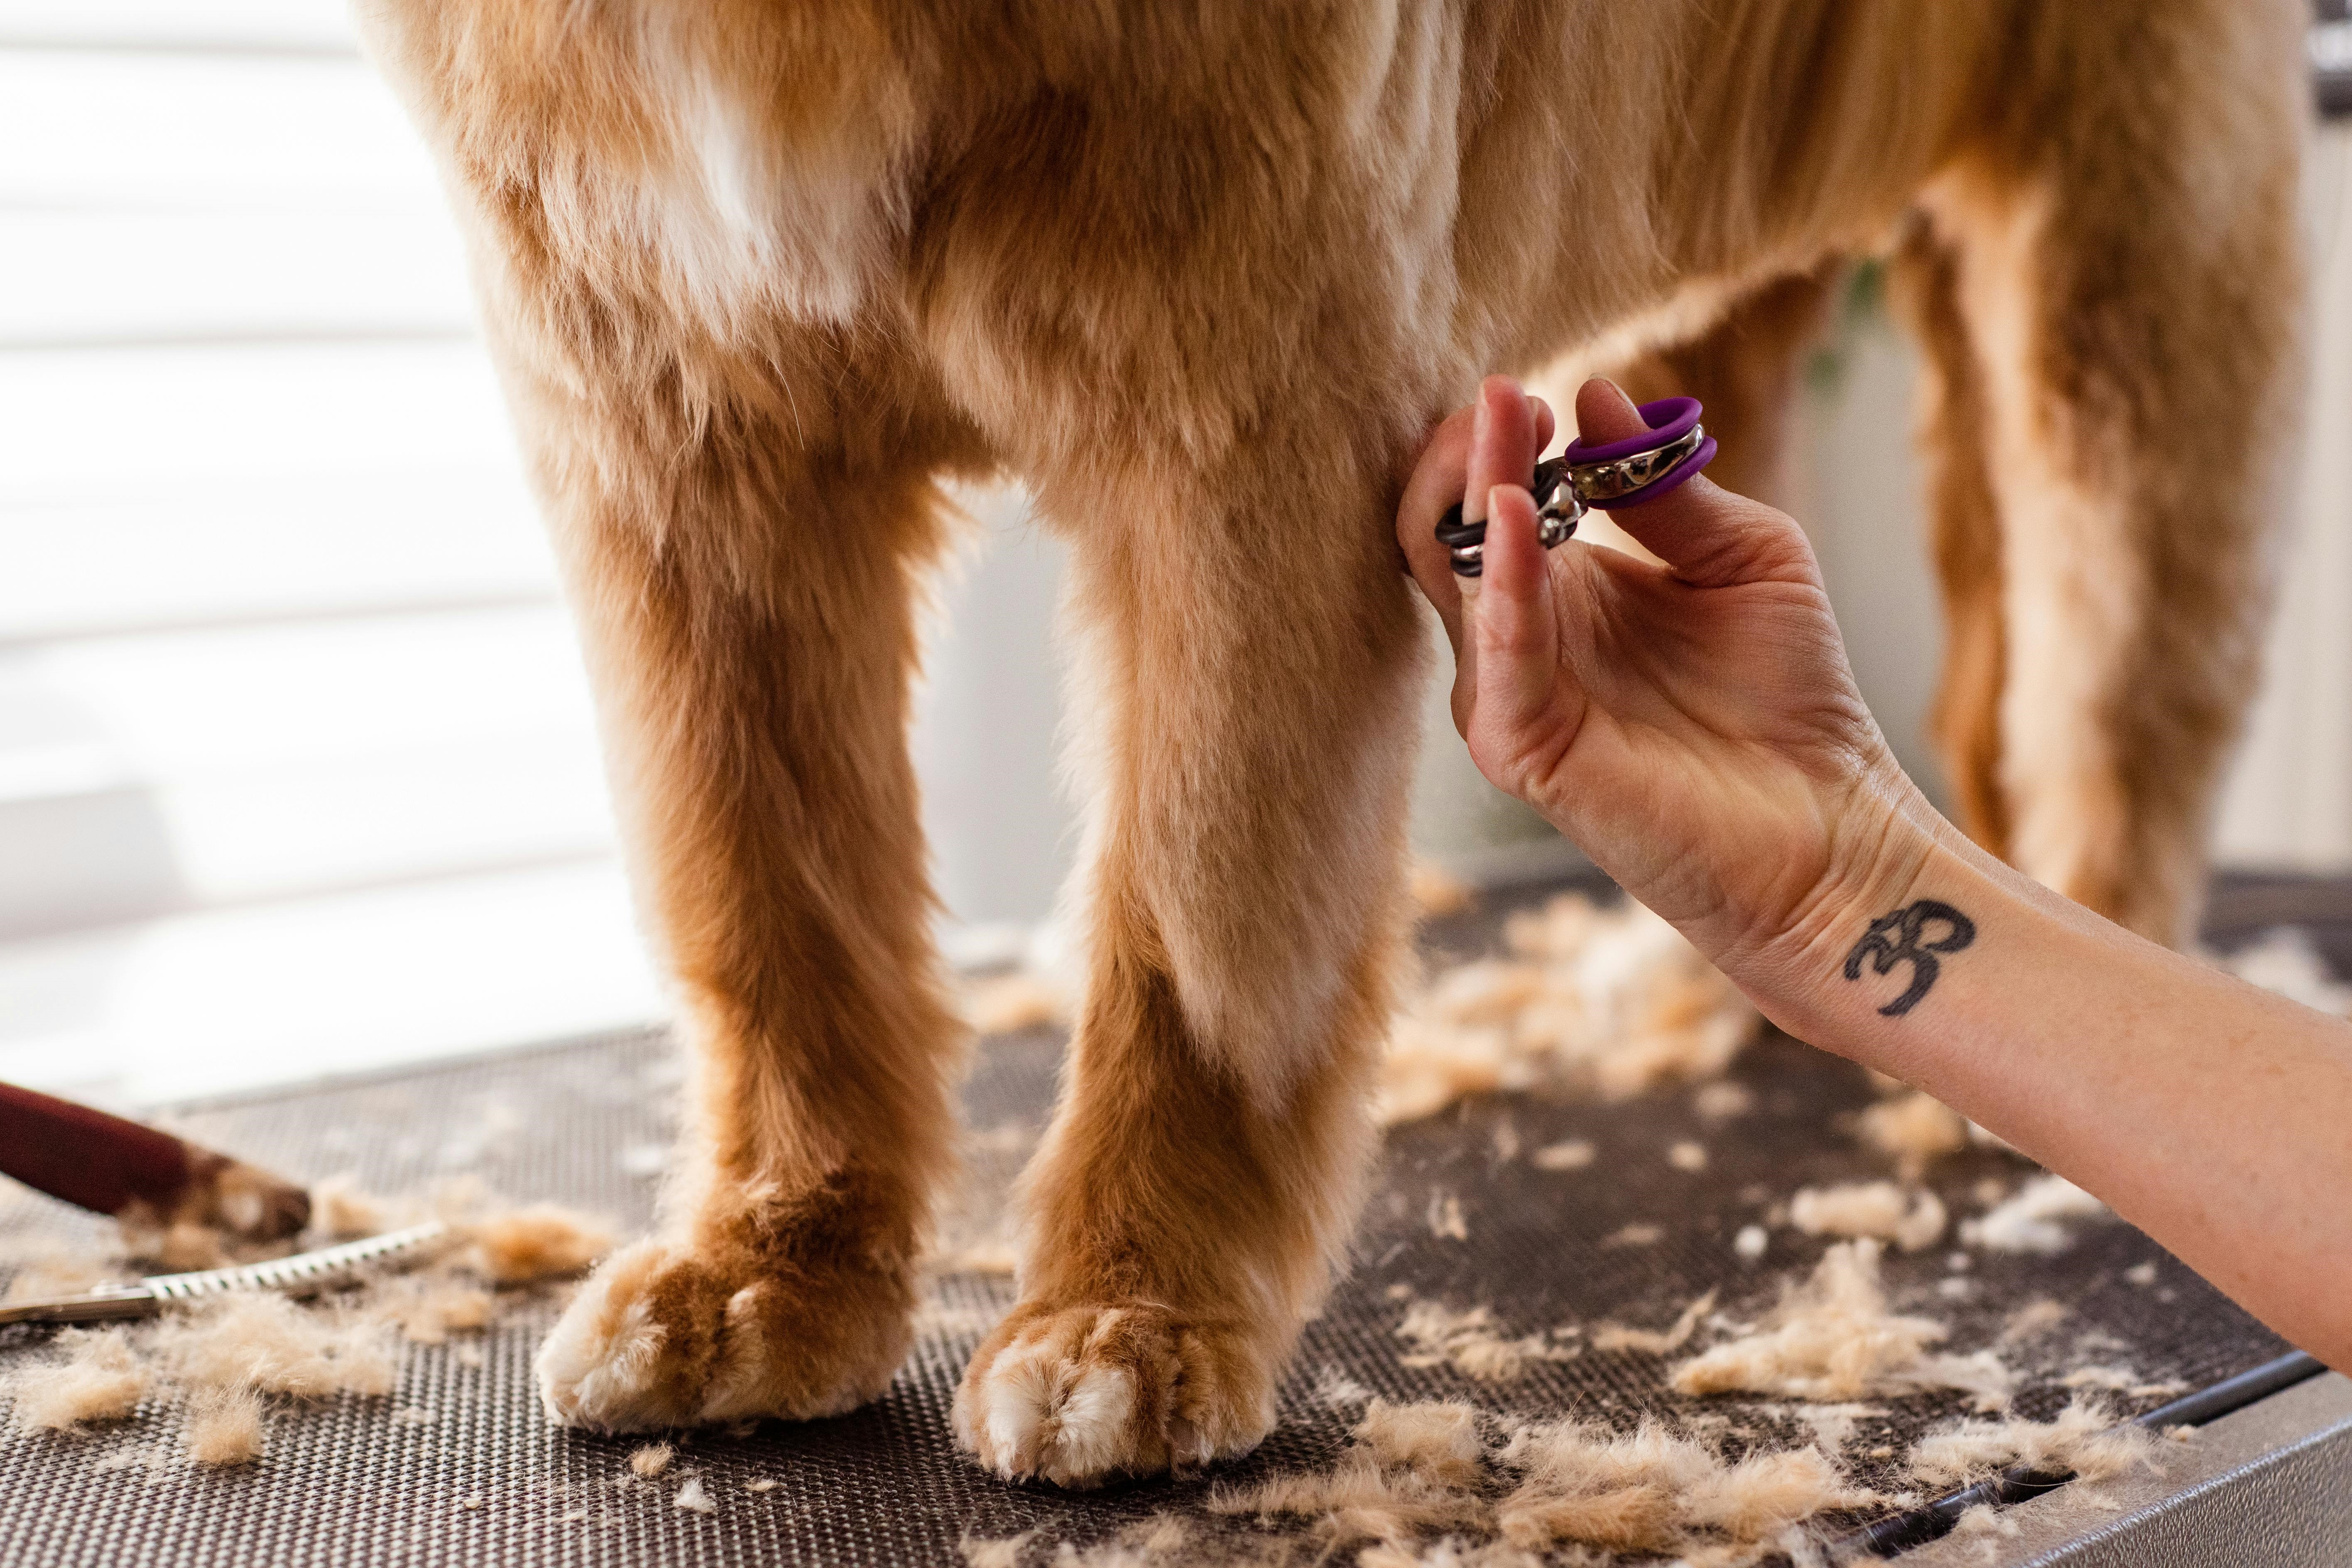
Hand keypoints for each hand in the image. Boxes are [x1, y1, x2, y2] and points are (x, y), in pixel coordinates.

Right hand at [1398, 376, 1933, 975]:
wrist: (1833, 830)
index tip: (1536, 390)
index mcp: (1564, 593)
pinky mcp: (1522, 750)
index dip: (1500, 442)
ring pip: (1457, 578)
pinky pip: (1493, 657)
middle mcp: (1521, 642)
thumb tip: (1596, 393)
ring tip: (1507, 419)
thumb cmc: (1793, 701)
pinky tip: (1517, 517)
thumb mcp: (1746, 557)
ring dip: (1477, 491)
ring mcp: (1511, 697)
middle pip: (1450, 530)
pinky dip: (1502, 584)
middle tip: (1502, 392)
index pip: (1491, 503)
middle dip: (1466, 453)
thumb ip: (1668, 489)